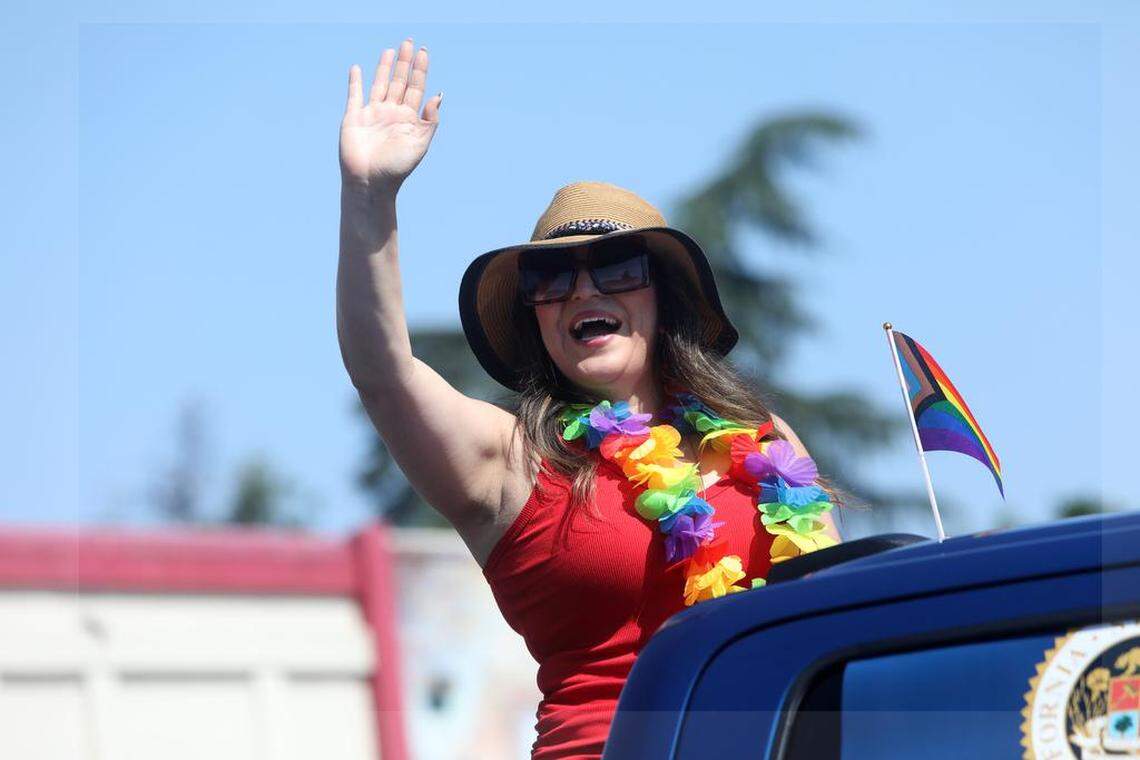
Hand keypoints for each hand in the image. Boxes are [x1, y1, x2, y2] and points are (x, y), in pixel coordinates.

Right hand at [339, 38, 441, 193]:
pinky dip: (356, 82)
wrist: (370, 183)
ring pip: (380, 84)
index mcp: (409, 119)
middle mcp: (391, 114)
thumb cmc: (397, 167)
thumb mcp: (420, 144)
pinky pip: (355, 96)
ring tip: (390, 50)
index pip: (416, 89)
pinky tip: (358, 69)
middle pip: (399, 82)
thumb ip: (430, 120)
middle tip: (409, 42)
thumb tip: (438, 95)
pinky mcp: (354, 118)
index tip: (424, 53)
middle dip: (405, 63)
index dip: (420, 70)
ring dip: (384, 67)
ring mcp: (372, 114)